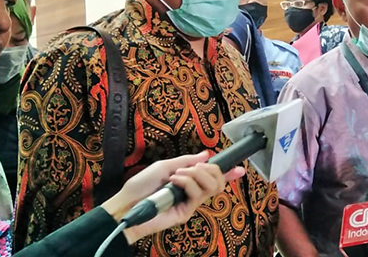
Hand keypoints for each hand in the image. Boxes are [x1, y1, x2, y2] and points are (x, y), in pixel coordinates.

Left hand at [101, 151, 245, 243]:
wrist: (127, 204)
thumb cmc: (141, 185)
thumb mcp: (164, 166)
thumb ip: (186, 161)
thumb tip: (206, 155)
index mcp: (189, 182)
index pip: (213, 178)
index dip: (229, 173)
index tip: (240, 168)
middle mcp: (193, 193)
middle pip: (218, 182)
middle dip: (211, 169)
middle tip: (195, 167)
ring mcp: (190, 203)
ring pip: (212, 187)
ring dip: (197, 175)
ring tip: (179, 174)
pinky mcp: (186, 212)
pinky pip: (197, 194)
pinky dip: (187, 182)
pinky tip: (174, 180)